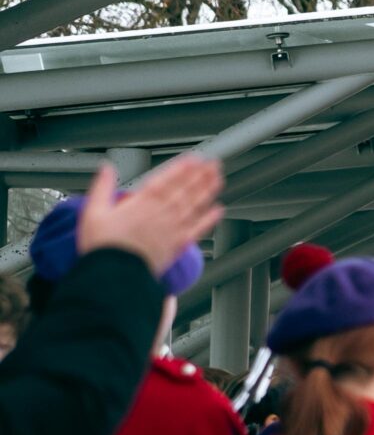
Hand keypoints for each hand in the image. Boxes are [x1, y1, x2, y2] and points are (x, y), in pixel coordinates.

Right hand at [76, 158, 221, 275]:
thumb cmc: (103, 247)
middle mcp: (160, 214)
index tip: (193, 158)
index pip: (165, 180)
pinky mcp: (177, 246)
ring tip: (218, 179)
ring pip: (194, 206)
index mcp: (141, 204)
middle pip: (184, 191)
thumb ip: (102, 187)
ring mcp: (171, 230)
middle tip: (214, 164)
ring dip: (208, 191)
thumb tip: (106, 169)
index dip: (181, 168)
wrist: (115, 276)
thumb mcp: (93, 212)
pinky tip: (218, 211)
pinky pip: (197, 230)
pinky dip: (209, 219)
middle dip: (200, 175)